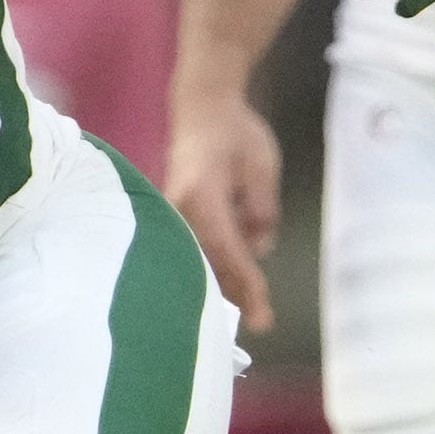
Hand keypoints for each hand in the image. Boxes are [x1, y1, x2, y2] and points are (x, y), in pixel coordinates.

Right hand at [165, 90, 282, 333]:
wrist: (203, 111)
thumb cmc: (236, 134)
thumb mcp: (261, 165)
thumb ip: (260, 207)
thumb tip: (257, 247)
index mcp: (201, 193)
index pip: (225, 247)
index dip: (245, 279)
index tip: (262, 306)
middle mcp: (179, 209)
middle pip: (206, 262)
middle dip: (232, 294)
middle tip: (260, 322)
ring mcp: (172, 215)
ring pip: (197, 260)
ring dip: (223, 286)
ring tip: (253, 314)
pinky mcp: (175, 220)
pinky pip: (195, 251)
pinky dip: (215, 270)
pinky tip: (235, 289)